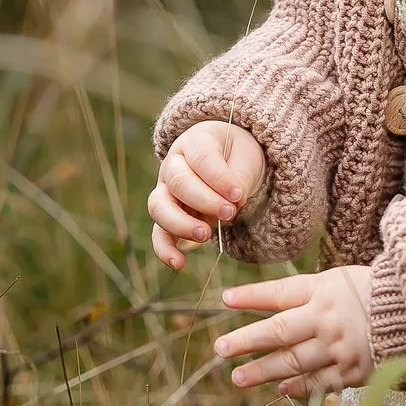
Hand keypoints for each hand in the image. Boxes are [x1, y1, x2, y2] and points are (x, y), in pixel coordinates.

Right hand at [149, 119, 268, 269]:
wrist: (229, 160)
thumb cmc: (237, 156)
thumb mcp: (246, 158)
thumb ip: (239, 178)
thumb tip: (233, 202)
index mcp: (196, 141)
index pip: (201, 157)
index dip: (218, 178)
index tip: (238, 195)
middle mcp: (174, 164)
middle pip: (178, 181)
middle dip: (204, 201)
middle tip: (230, 213)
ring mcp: (166, 189)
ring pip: (159, 206)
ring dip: (181, 224)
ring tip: (206, 235)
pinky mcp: (168, 214)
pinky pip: (158, 232)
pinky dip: (165, 249)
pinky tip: (179, 264)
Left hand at [213, 266, 374, 397]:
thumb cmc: (373, 292)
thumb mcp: (339, 280)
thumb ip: (307, 293)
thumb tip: (269, 303)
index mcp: (324, 291)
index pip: (280, 294)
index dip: (251, 297)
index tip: (225, 301)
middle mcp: (327, 320)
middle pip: (279, 332)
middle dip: (246, 341)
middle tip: (220, 349)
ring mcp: (339, 348)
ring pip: (292, 362)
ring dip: (262, 371)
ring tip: (238, 378)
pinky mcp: (352, 371)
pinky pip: (318, 382)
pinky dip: (297, 387)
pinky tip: (279, 389)